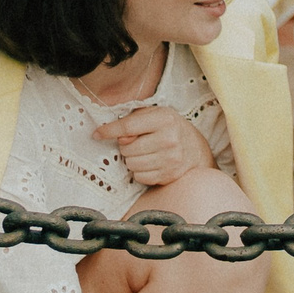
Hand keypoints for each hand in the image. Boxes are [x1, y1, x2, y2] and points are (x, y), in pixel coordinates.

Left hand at [94, 106, 212, 187]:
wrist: (196, 148)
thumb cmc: (170, 128)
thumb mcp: (155, 115)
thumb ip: (135, 120)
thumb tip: (119, 137)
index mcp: (165, 119)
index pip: (128, 126)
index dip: (109, 131)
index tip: (97, 134)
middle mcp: (170, 139)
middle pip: (127, 149)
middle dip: (126, 147)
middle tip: (136, 144)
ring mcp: (171, 159)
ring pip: (132, 165)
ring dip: (132, 160)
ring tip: (144, 154)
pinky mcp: (170, 175)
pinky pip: (140, 177)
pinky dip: (140, 172)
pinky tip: (149, 164)